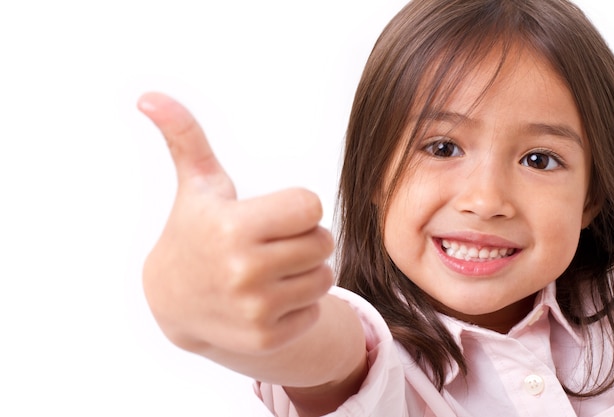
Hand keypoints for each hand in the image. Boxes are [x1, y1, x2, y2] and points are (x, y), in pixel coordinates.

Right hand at [137, 92, 333, 356]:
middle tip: (269, 243)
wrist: (175, 300)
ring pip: (325, 276)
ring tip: (270, 269)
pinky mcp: (265, 337)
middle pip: (323, 241)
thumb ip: (184, 137)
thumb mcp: (195, 184)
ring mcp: (255, 309)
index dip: (295, 208)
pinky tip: (267, 298)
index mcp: (232, 227)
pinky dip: (299, 303)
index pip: (310, 206)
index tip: (269, 215)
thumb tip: (149, 96)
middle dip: (302, 237)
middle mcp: (243, 271)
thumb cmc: (196, 231)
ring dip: (305, 270)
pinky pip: (315, 309)